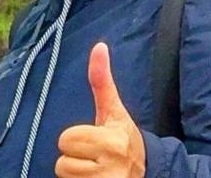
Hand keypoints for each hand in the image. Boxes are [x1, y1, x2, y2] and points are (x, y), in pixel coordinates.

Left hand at [55, 43, 145, 177]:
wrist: (147, 171)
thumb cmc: (125, 137)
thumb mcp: (114, 110)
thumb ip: (102, 81)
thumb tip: (99, 46)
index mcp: (112, 141)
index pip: (67, 139)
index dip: (77, 139)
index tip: (94, 140)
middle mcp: (109, 167)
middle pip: (62, 162)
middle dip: (75, 158)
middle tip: (94, 157)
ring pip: (65, 176)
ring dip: (76, 175)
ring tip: (94, 170)